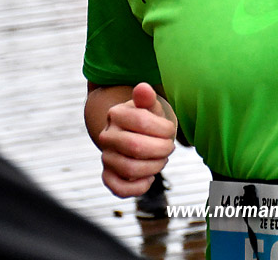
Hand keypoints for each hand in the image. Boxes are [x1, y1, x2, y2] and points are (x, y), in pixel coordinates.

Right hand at [98, 82, 176, 197]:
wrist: (135, 134)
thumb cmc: (147, 118)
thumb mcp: (149, 106)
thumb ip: (147, 98)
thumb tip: (143, 88)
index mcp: (116, 114)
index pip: (142, 121)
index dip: (163, 129)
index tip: (171, 130)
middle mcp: (107, 136)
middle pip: (136, 147)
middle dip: (161, 149)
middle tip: (169, 147)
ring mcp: (106, 157)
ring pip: (130, 169)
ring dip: (154, 167)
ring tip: (162, 160)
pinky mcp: (108, 176)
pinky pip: (119, 189)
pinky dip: (138, 187)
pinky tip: (150, 178)